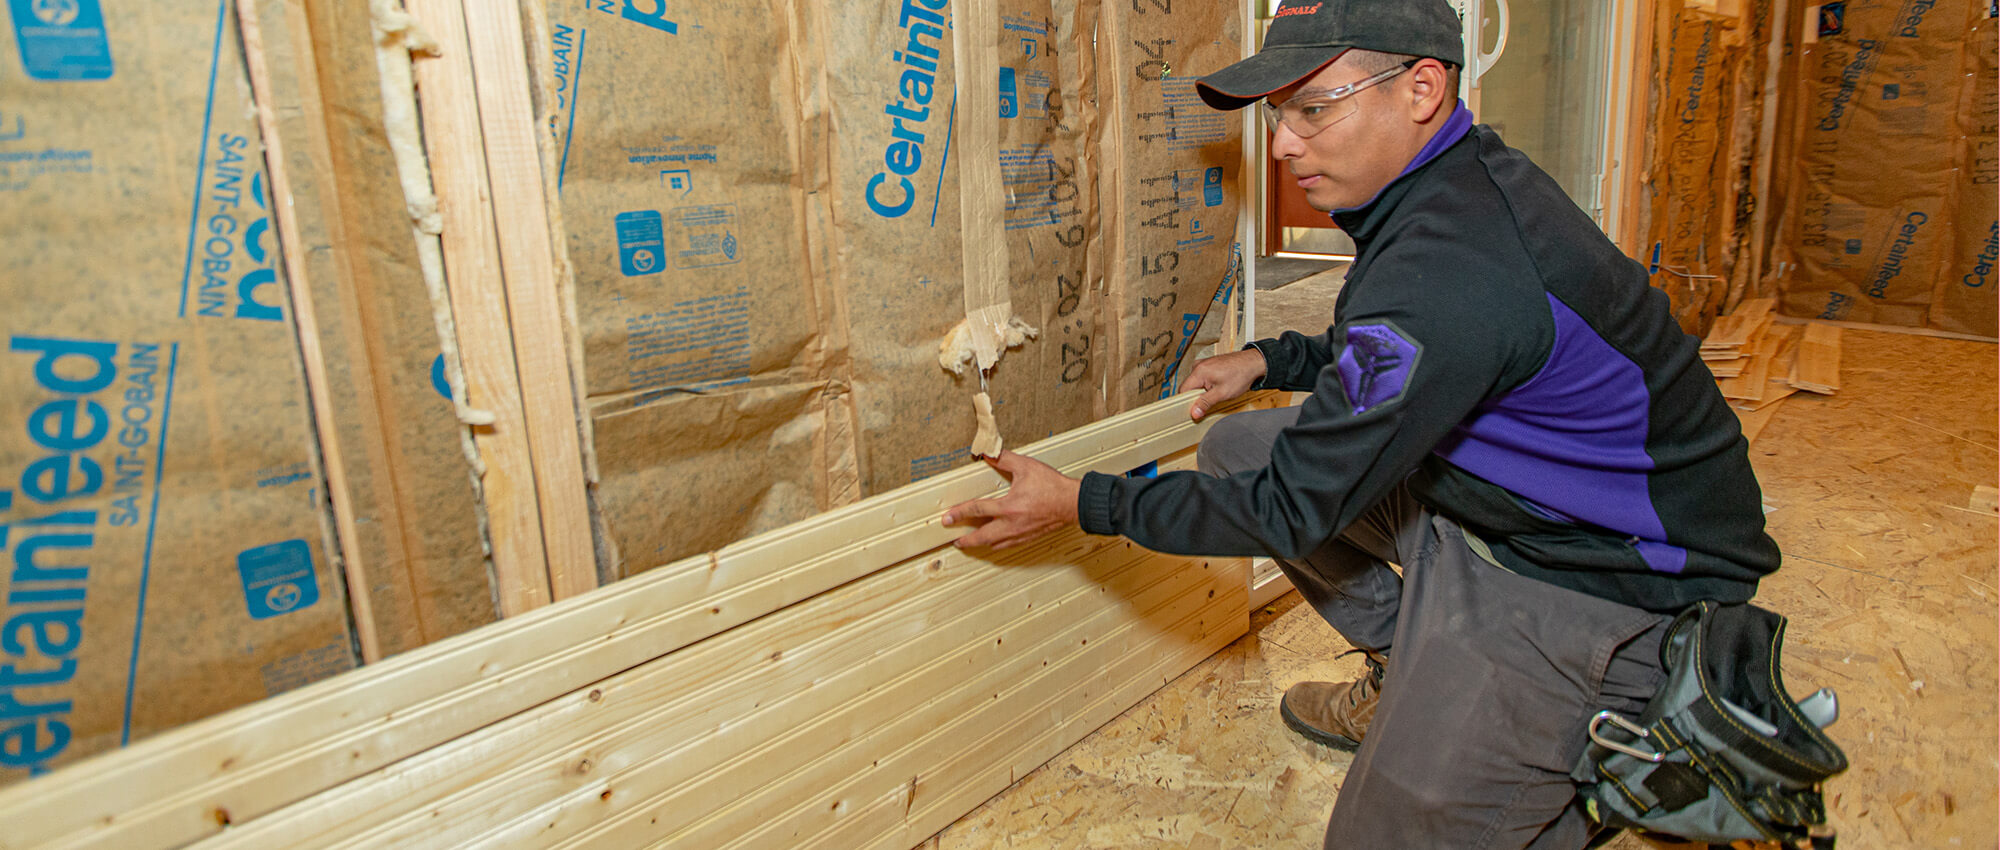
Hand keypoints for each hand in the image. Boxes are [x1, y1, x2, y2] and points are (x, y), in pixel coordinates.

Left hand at [942, 451, 1081, 550]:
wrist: (1073, 503)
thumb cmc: (1052, 486)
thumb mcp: (1026, 467)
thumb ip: (1005, 459)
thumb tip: (988, 452)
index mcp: (1009, 507)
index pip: (978, 509)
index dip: (960, 513)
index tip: (947, 518)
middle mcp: (1012, 524)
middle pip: (982, 536)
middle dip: (966, 540)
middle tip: (955, 540)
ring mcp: (1021, 533)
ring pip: (995, 544)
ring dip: (980, 544)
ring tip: (970, 543)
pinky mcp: (1029, 537)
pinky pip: (1008, 545)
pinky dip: (997, 545)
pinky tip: (995, 542)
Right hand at [1182, 348, 1266, 420]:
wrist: (1253, 363)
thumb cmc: (1241, 375)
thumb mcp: (1222, 393)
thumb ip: (1205, 403)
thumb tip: (1194, 412)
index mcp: (1199, 371)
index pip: (1183, 390)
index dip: (1187, 402)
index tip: (1194, 411)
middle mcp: (1198, 365)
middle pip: (1188, 387)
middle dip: (1196, 398)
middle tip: (1209, 403)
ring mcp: (1203, 364)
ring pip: (1195, 383)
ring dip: (1203, 392)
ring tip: (1217, 393)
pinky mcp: (1208, 365)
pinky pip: (1201, 378)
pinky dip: (1207, 386)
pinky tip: (1217, 387)